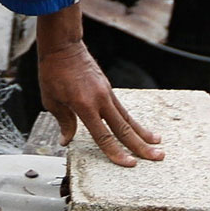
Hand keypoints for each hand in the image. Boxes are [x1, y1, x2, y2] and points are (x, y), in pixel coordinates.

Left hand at [38, 40, 163, 165]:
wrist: (64, 46)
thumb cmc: (53, 72)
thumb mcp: (52, 100)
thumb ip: (64, 121)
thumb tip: (67, 140)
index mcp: (84, 105)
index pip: (103, 135)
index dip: (116, 152)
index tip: (130, 164)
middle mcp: (100, 99)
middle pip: (124, 128)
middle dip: (141, 146)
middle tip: (158, 157)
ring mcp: (107, 93)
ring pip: (128, 118)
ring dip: (143, 133)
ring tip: (158, 144)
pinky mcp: (108, 88)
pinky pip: (122, 109)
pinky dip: (132, 121)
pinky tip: (139, 128)